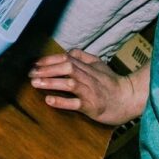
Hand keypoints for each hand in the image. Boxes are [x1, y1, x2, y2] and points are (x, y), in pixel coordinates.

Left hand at [30, 49, 148, 126]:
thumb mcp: (99, 65)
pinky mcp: (91, 106)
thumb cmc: (112, 83)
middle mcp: (88, 77)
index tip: (35, 63)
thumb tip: (68, 51)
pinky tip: (49, 100)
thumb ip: (83, 57)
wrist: (128, 99)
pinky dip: (62, 101)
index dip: (50, 60)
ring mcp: (90, 92)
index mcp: (88, 67)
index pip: (67, 58)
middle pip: (66, 68)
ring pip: (69, 84)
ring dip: (51, 82)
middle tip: (31, 73)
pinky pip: (75, 103)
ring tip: (35, 83)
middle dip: (47, 69)